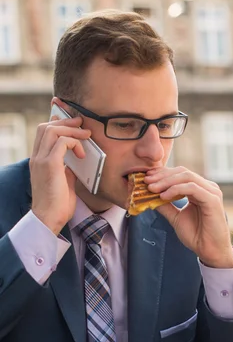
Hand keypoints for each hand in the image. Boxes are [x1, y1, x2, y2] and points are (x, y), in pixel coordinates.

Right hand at [29, 117, 90, 234]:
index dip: (57, 124)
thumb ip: (66, 169)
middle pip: (46, 127)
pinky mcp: (50, 165)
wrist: (49, 219)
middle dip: (65, 122)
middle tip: (81, 124)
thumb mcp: (64, 182)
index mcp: (38, 161)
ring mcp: (41, 160)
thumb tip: (75, 161)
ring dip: (71, 130)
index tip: (72, 124)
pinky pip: (62, 142)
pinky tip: (82, 154)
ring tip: (86, 135)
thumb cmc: (57, 206)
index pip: (43, 133)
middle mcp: (37, 158)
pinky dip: (74, 143)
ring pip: (52, 130)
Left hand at [145, 167, 232, 267]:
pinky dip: (176, 189)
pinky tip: (164, 196)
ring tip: (152, 188)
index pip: (180, 174)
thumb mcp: (176, 217)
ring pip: (186, 177)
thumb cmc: (196, 236)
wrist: (209, 251)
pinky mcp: (212, 199)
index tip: (146, 178)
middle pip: (182, 172)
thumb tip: (149, 196)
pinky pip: (192, 188)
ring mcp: (211, 192)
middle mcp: (207, 187)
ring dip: (166, 181)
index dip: (162, 174)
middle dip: (162, 175)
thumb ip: (165, 206)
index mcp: (200, 189)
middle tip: (146, 181)